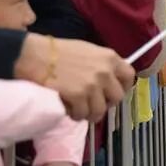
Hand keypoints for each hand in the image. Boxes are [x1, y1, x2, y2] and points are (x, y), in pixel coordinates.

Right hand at [14, 34, 134, 121]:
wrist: (36, 56)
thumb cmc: (59, 51)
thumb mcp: (89, 51)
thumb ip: (103, 64)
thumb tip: (111, 78)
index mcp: (110, 58)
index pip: (129, 76)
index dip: (123, 87)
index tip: (113, 93)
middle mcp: (105, 72)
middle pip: (117, 97)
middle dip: (105, 103)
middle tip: (92, 103)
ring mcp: (92, 85)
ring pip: (100, 111)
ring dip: (88, 112)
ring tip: (78, 108)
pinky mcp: (78, 97)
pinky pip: (82, 115)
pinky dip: (74, 114)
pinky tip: (68, 108)